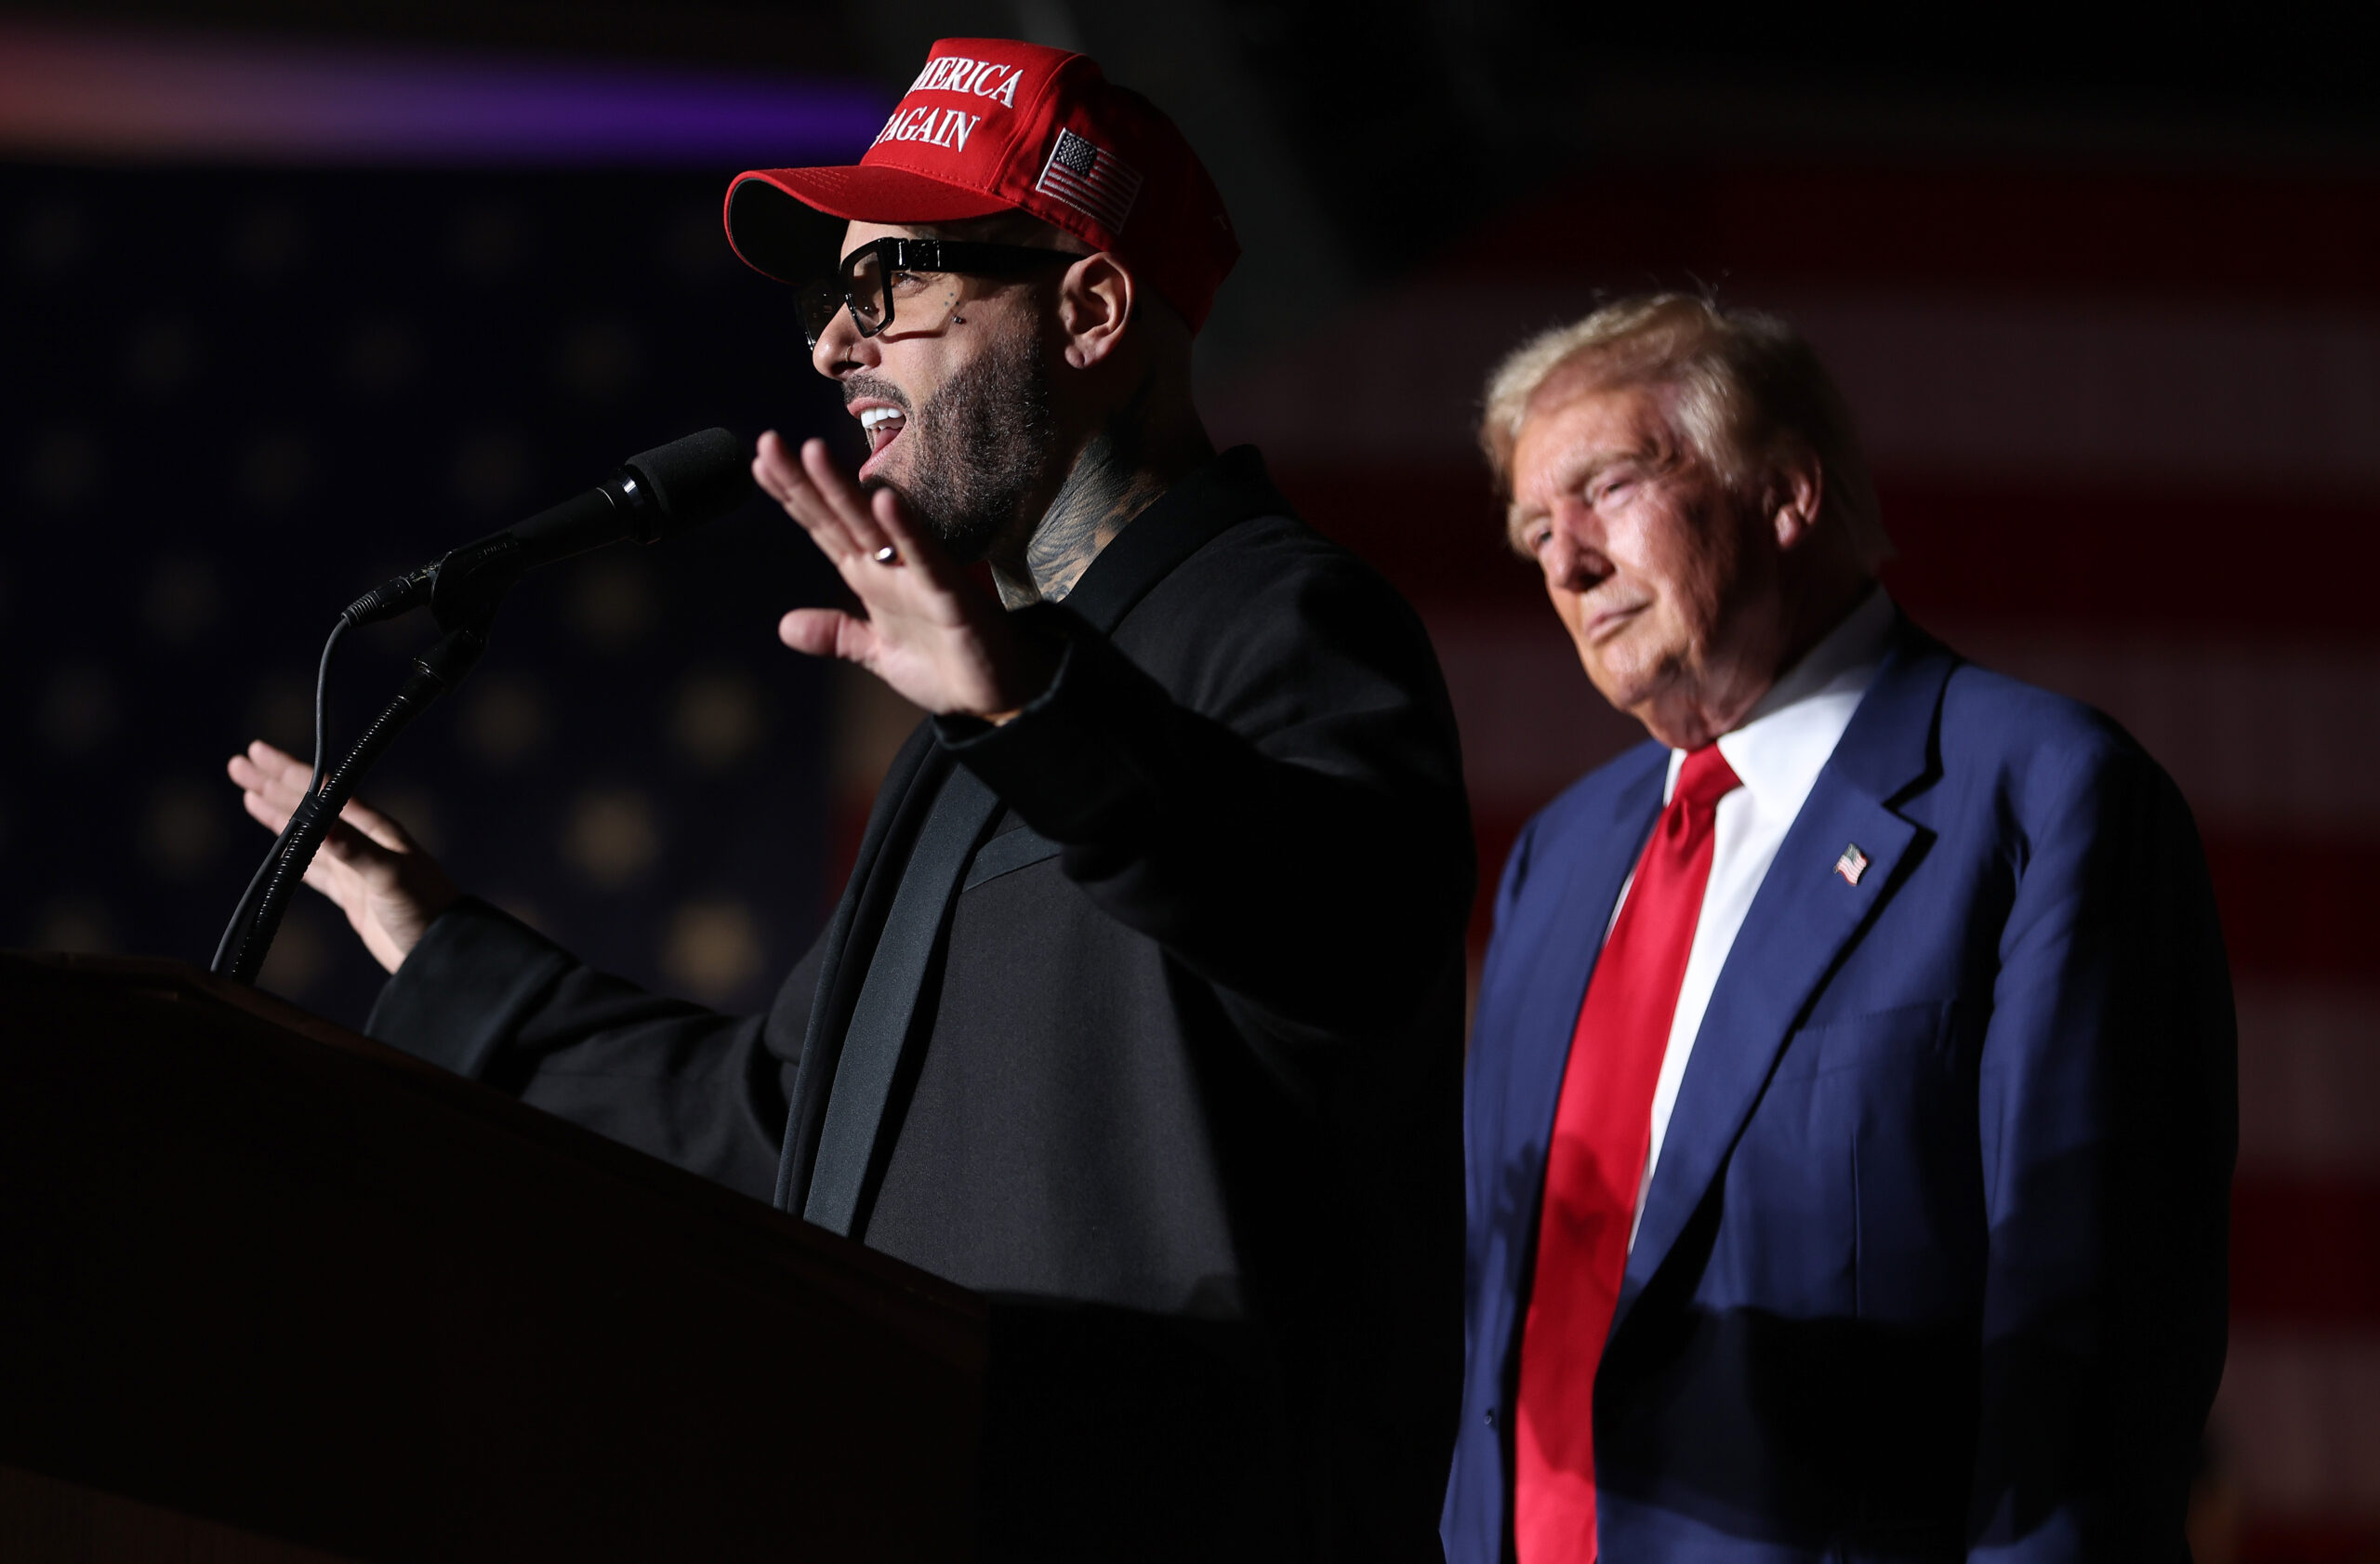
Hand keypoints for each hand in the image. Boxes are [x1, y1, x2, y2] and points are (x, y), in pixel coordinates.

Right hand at [225, 740, 460, 973]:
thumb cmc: (427, 908)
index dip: (289, 772)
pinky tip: (278, 848)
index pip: (323, 790)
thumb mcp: (390, 875)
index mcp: (373, 828)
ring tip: (248, 795)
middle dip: (273, 785)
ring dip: (277, 815)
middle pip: (309, 806)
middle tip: (238, 766)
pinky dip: (292, 857)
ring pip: (306, 835)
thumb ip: (354, 850)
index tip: (257, 753)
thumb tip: (318, 824)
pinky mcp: (352, 894)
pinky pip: (314, 868)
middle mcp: (363, 841)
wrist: (443, 951)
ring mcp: (356, 867)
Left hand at [754, 431, 1052, 718]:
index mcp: (870, 576)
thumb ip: (836, 635)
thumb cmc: (945, 666)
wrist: (997, 693)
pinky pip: (924, 556)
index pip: (823, 528)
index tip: (758, 464)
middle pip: (838, 515)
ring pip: (873, 524)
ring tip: (812, 452)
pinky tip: (882, 500)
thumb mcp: (877, 653)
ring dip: (843, 489)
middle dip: (803, 480)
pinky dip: (904, 529)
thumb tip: (785, 626)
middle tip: (768, 442)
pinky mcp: (949, 593)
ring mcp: (918, 575)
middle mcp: (890, 566)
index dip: (792, 497)